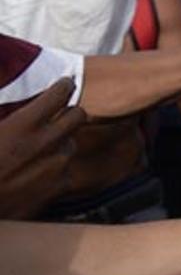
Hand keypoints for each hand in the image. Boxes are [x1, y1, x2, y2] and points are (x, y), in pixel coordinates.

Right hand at [0, 78, 85, 218]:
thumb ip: (3, 111)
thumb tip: (3, 88)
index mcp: (23, 125)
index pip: (60, 94)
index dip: (62, 87)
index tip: (62, 85)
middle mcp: (46, 143)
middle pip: (78, 115)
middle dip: (69, 112)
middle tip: (58, 114)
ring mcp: (56, 166)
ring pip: (72, 144)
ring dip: (61, 143)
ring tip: (40, 149)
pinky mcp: (58, 188)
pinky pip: (67, 171)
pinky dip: (57, 170)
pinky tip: (37, 173)